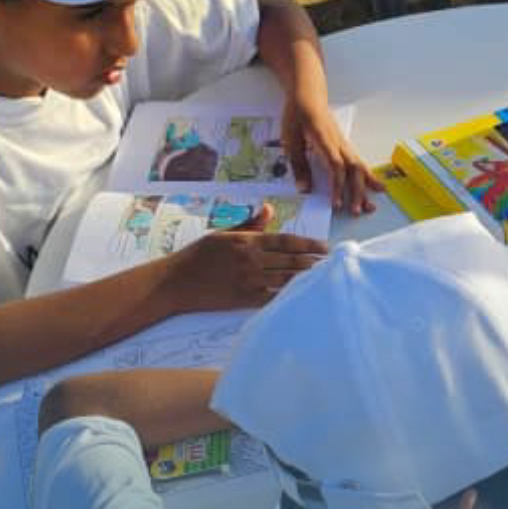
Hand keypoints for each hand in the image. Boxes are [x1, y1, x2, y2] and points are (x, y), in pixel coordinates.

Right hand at [171, 205, 326, 310]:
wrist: (176, 282)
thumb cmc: (198, 255)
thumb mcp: (222, 233)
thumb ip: (249, 224)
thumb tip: (269, 209)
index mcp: (247, 241)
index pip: (286, 242)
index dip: (309, 244)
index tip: (324, 247)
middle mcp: (251, 260)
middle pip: (291, 261)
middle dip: (314, 262)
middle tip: (332, 263)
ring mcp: (248, 281)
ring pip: (285, 279)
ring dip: (306, 278)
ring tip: (323, 277)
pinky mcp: (243, 299)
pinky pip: (272, 298)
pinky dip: (289, 296)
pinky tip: (302, 295)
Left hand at [283, 100, 382, 214]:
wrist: (308, 94)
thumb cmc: (297, 115)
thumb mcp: (290, 140)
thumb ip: (298, 165)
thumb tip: (305, 190)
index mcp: (324, 140)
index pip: (336, 165)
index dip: (337, 186)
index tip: (336, 204)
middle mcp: (339, 143)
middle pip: (353, 169)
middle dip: (356, 192)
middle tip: (355, 211)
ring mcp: (344, 144)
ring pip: (359, 167)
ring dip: (365, 188)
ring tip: (370, 206)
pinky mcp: (345, 145)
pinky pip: (359, 163)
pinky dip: (368, 177)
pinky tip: (376, 187)